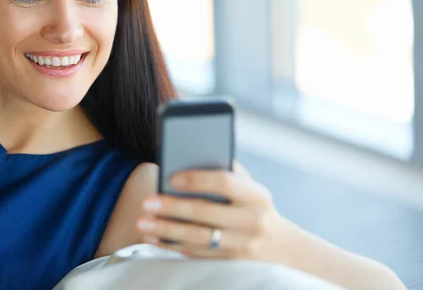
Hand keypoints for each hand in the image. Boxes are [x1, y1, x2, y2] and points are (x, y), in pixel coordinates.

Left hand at [136, 163, 288, 261]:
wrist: (279, 246)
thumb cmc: (252, 205)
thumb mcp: (249, 187)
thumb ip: (226, 171)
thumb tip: (186, 159)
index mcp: (257, 196)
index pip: (226, 183)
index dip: (198, 179)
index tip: (171, 177)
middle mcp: (252, 222)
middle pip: (206, 213)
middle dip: (173, 207)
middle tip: (147, 202)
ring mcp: (242, 246)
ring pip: (198, 238)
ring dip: (167, 230)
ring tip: (143, 222)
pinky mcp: (230, 263)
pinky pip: (196, 254)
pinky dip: (171, 245)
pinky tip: (153, 237)